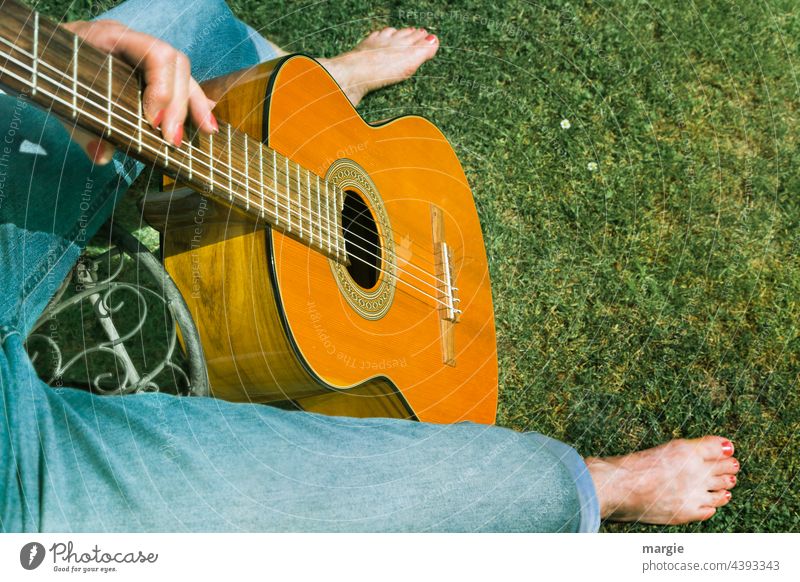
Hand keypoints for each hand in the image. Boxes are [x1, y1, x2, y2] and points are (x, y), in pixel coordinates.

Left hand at [61, 19, 217, 163]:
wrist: (44, 59)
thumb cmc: (53, 75)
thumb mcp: (62, 100)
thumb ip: (83, 127)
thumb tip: (102, 156)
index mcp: (111, 38)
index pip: (156, 54)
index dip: (163, 90)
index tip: (154, 124)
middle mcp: (135, 43)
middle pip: (176, 64)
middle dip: (181, 104)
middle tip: (172, 140)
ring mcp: (145, 57)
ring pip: (184, 74)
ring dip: (196, 106)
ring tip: (205, 133)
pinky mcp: (152, 75)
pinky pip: (181, 85)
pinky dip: (195, 105)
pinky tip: (205, 125)